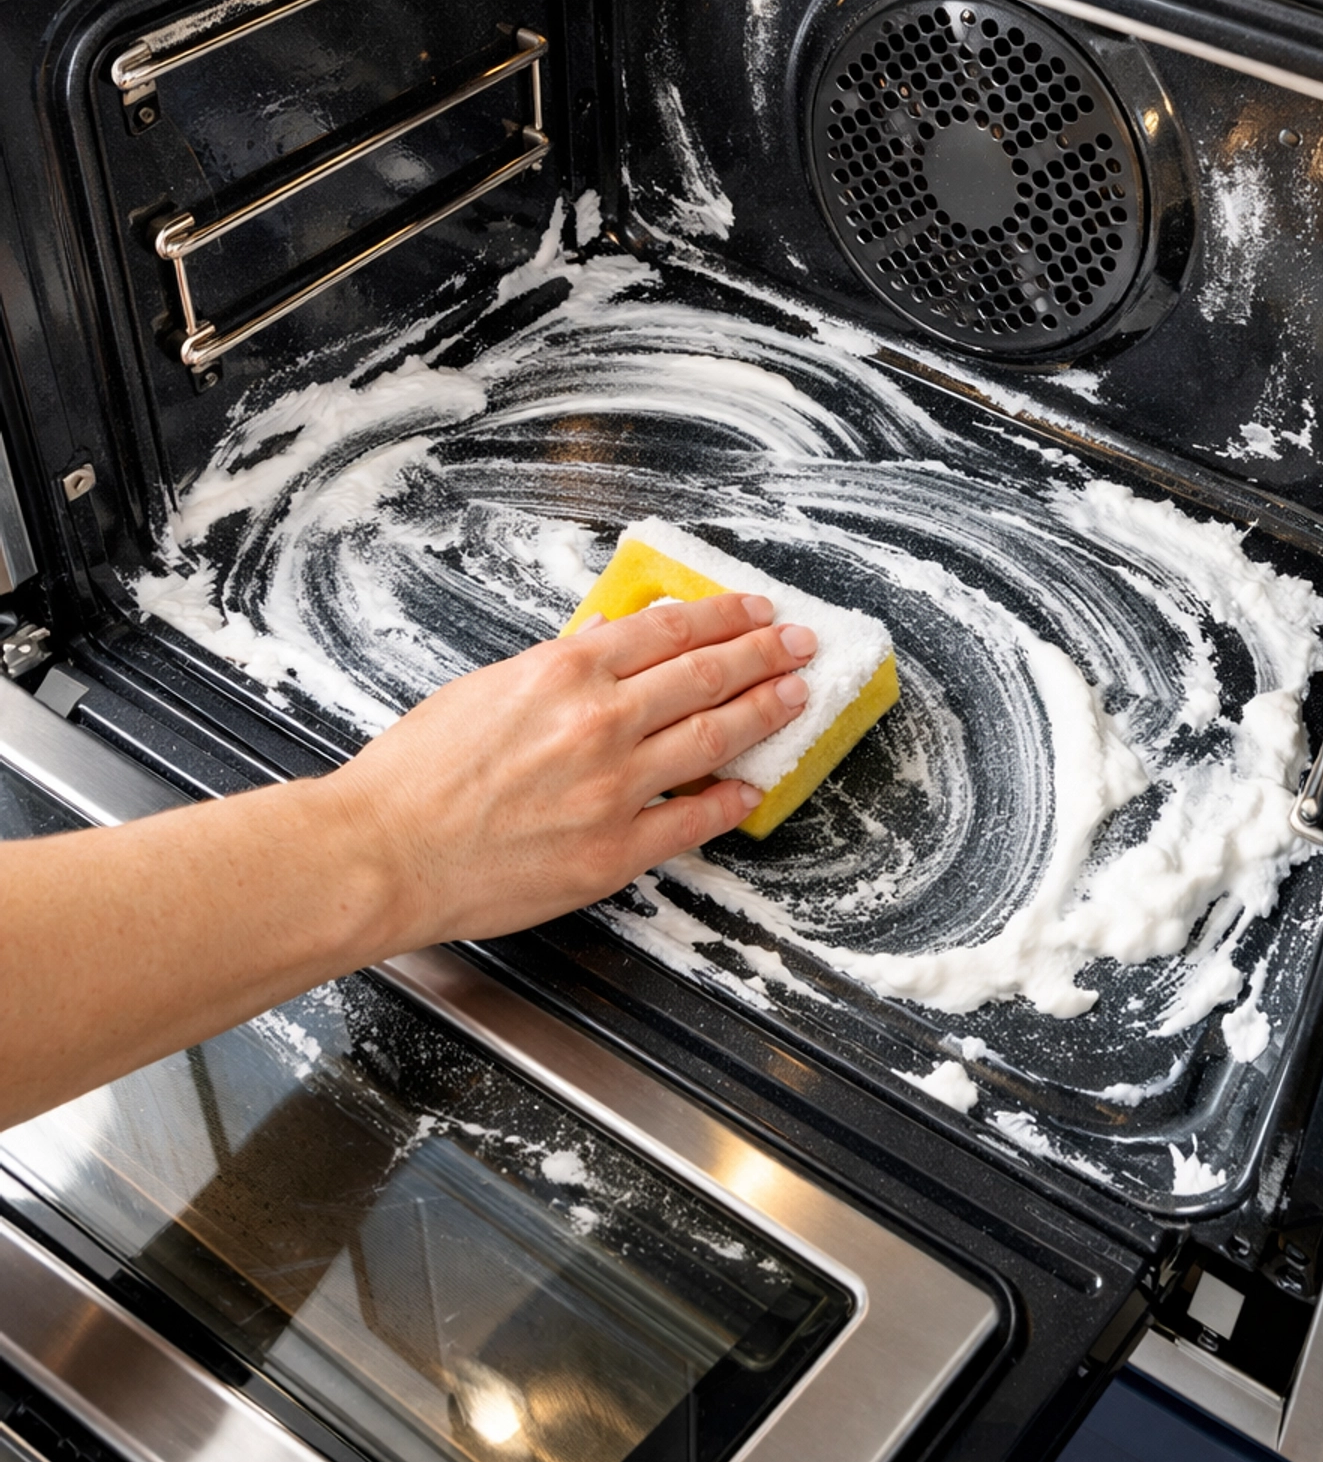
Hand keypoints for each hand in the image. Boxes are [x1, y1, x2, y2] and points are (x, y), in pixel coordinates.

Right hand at [333, 593, 817, 947]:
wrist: (383, 852)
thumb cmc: (415, 775)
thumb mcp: (484, 688)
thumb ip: (555, 666)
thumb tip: (609, 641)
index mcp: (564, 671)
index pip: (670, 630)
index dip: (725, 616)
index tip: (755, 609)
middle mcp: (599, 722)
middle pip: (707, 675)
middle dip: (764, 654)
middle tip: (798, 643)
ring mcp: (613, 788)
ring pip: (714, 739)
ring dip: (764, 713)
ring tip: (795, 697)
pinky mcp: (613, 851)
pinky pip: (692, 821)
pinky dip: (729, 801)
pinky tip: (750, 788)